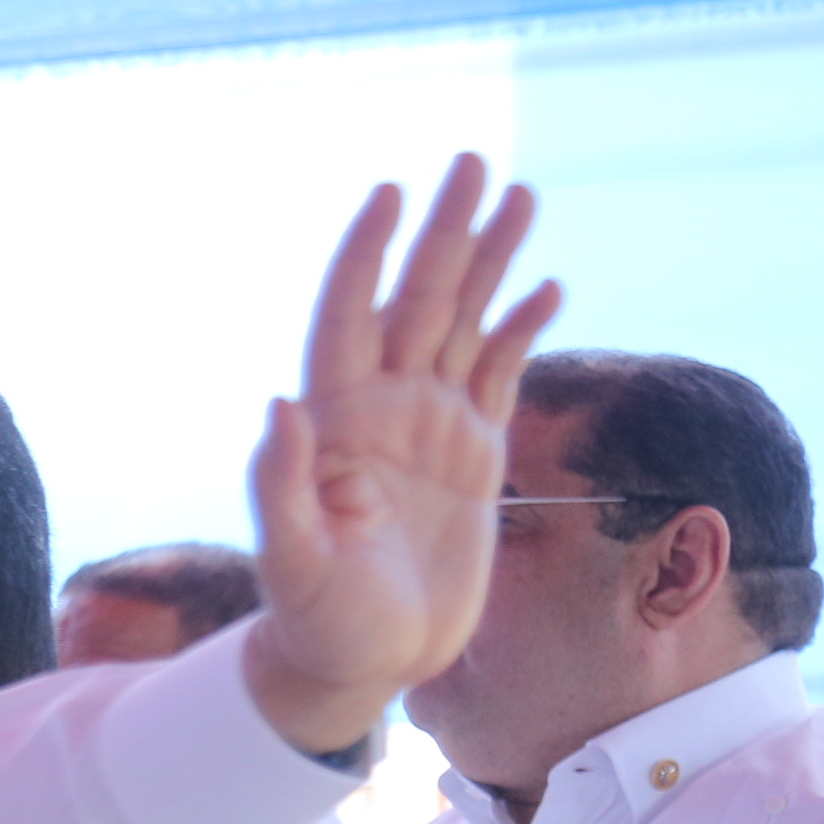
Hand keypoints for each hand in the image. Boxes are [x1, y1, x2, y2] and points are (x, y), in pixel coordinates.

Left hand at [242, 152, 564, 753]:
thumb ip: (280, 485)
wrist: (364, 663)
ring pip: (463, 323)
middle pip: (416, 299)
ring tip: (523, 194)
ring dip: (491, 262)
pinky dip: (520, 330)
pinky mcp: (470, 456)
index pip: (348, 316)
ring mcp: (427, 427)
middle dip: (445, 232)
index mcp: (332, 422)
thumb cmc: (316, 619)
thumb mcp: (291, 560)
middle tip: (476, 160)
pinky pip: (498, 374)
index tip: (390, 192)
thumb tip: (278, 403)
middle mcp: (379, 409)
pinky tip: (546, 286)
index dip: (367, 255)